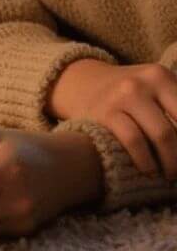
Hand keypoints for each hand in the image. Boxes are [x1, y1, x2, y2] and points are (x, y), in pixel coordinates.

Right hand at [47, 59, 176, 179]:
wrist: (82, 84)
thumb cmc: (130, 94)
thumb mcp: (155, 88)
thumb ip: (175, 108)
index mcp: (161, 75)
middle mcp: (143, 82)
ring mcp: (123, 96)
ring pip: (163, 135)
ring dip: (172, 163)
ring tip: (170, 174)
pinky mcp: (105, 113)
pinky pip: (135, 141)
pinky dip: (147, 161)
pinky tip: (149, 170)